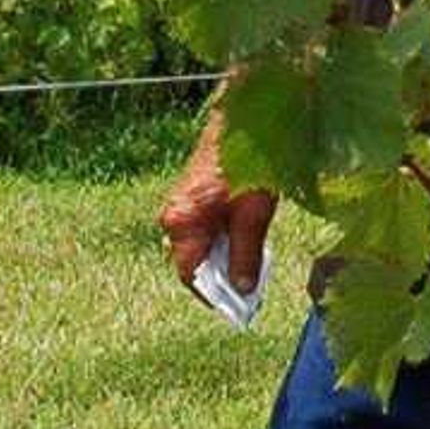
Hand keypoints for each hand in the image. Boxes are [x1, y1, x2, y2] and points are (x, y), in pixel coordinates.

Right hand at [157, 117, 274, 290]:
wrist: (245, 122)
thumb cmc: (247, 163)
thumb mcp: (253, 215)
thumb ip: (245, 254)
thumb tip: (242, 288)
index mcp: (181, 222)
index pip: (191, 274)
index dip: (215, 295)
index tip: (240, 307)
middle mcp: (174, 217)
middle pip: (195, 262)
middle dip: (223, 277)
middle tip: (253, 287)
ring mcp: (182, 208)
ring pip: (202, 248)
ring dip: (226, 259)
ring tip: (255, 264)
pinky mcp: (193, 200)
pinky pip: (206, 232)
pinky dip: (225, 242)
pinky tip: (248, 241)